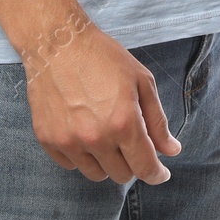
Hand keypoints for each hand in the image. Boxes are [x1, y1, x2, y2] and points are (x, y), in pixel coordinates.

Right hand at [21, 18, 181, 184]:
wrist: (59, 44)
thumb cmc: (104, 57)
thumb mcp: (142, 82)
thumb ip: (157, 121)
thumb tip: (171, 150)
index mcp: (124, 123)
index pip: (144, 167)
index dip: (156, 174)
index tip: (161, 173)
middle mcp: (96, 138)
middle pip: (121, 175)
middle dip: (132, 163)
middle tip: (132, 142)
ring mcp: (69, 141)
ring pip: (96, 174)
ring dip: (107, 162)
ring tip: (108, 135)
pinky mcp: (48, 140)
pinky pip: (71, 165)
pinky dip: (82, 156)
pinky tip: (85, 133)